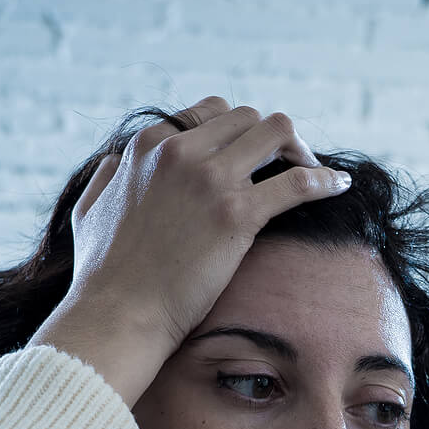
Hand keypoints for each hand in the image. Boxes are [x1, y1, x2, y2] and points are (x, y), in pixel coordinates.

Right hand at [28, 97, 352, 406]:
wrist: (119, 314)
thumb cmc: (103, 276)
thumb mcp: (89, 211)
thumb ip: (106, 179)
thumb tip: (116, 165)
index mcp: (149, 145)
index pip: (210, 113)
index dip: (237, 133)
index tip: (252, 158)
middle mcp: (180, 151)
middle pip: (248, 118)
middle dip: (272, 139)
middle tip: (289, 166)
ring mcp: (210, 179)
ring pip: (276, 132)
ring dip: (299, 149)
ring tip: (312, 173)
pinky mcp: (236, 214)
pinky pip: (298, 182)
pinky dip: (325, 180)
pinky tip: (339, 186)